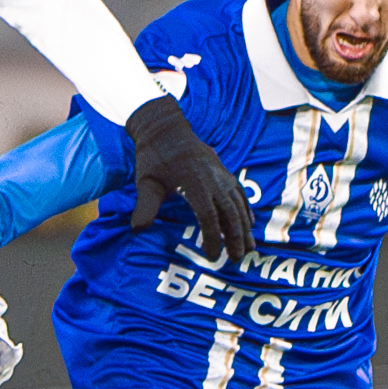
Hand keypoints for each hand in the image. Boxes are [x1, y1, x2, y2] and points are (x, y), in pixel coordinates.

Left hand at [125, 95, 253, 260]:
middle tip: (237, 259)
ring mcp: (221, 175)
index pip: (209, 216)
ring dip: (245, 227)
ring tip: (249, 248)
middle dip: (236, 237)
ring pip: (239, 204)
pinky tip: (249, 223)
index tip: (212, 256)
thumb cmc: (154, 158)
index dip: (213, 238)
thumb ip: (146, 206)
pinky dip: (246, 209)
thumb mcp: (146, 182)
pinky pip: (240, 193)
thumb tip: (137, 229)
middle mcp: (213, 180)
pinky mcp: (224, 172)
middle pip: (231, 213)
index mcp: (194, 184)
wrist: (166, 129)